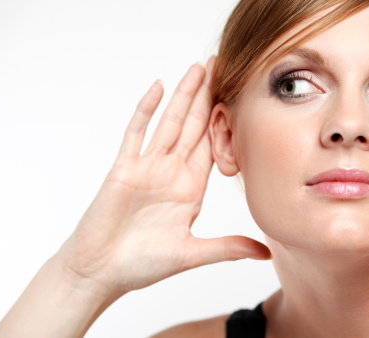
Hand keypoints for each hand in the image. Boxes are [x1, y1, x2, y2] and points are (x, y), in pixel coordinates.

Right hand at [56, 57, 270, 294]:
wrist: (100, 272)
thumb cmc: (142, 265)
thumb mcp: (191, 253)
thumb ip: (228, 247)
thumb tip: (267, 252)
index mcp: (190, 189)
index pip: (213, 146)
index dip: (227, 121)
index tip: (242, 97)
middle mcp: (172, 172)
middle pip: (194, 126)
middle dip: (208, 96)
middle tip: (224, 66)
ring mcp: (147, 166)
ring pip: (169, 122)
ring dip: (183, 95)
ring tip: (199, 68)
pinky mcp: (124, 167)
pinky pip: (136, 132)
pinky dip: (146, 110)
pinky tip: (159, 87)